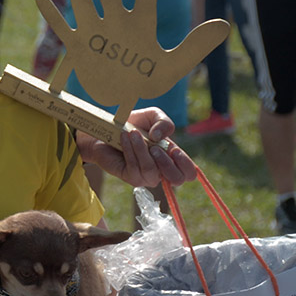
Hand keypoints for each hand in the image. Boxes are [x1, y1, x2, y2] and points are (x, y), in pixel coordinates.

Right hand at [37, 0, 229, 123]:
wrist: (120, 100)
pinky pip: (62, 30)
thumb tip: (223, 25)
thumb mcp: (172, 67)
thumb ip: (194, 47)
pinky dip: (51, 16)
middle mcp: (115, 22)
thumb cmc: (145, 80)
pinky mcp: (78, 49)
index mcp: (140, 25)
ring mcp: (94, 33)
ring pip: (83, 1)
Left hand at [76, 108, 196, 187]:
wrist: (106, 129)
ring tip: (133, 133)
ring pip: (152, 171)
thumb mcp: (152, 116)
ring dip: (142, 149)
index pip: (189, 172)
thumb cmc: (131, 124)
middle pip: (177, 179)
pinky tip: (124, 137)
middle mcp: (161, 170)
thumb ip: (164, 122)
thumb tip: (159, 137)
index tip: (173, 149)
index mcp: (171, 157)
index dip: (186, 164)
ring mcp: (146, 176)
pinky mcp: (131, 177)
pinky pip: (135, 167)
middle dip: (167, 162)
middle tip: (154, 146)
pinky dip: (130, 149)